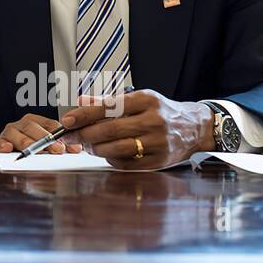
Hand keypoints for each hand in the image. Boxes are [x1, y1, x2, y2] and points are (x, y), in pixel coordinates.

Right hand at [0, 113, 83, 154]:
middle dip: (45, 139)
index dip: (60, 135)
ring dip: (26, 143)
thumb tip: (77, 148)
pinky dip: (1, 145)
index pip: (49, 125)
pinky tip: (8, 149)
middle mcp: (21, 125)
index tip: (71, 147)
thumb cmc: (33, 147)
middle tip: (57, 150)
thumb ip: (61, 145)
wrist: (10, 152)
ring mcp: (8, 133)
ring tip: (36, 151)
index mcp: (36, 122)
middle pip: (32, 128)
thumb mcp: (48, 145)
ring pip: (15, 134)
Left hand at [61, 89, 214, 169]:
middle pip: (110, 129)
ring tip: (87, 146)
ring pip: (118, 148)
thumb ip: (109, 101)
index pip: (108, 107)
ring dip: (96, 149)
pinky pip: (128, 163)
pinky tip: (106, 154)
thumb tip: (81, 101)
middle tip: (71, 137)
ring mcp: (158, 142)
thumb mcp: (139, 98)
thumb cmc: (161, 111)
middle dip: (85, 134)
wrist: (196, 127)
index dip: (84, 115)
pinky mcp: (160, 160)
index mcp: (146, 100)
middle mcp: (153, 120)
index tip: (67, 121)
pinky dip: (112, 159)